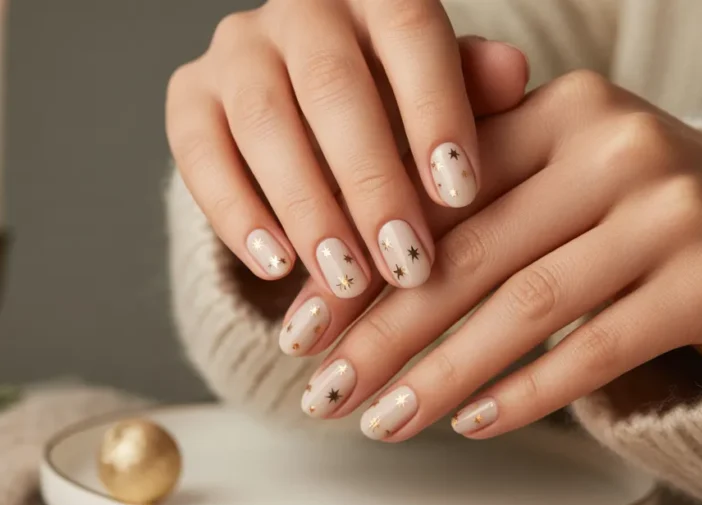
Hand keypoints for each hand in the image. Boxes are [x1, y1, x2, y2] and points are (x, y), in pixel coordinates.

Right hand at [165, 0, 527, 296]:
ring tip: (348, 279)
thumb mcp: (446, 100)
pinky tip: (278, 268)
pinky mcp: (188, 97)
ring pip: (264, 123)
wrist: (314, 118)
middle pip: (331, 86)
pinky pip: (200, 155)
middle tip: (405, 263)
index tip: (460, 195)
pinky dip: (237, 215)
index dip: (435, 111)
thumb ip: (475, 90)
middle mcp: (300, 9)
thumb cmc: (400, 110)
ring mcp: (237, 50)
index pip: (409, 33)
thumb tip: (513, 74)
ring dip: (308, 209)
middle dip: (371, 182)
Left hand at [293, 70, 701, 440]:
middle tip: (323, 391)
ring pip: (527, 306)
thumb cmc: (613, 201)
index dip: (359, 267)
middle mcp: (615, 148)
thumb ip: (453, 198)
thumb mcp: (542, 171)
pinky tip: (472, 423)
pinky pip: (597, 350)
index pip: (435, 197)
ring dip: (442, 376)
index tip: (301, 330)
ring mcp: (668, 214)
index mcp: (555, 109)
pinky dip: (527, 393)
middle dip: (383, 334)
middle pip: (471, 255)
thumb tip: (329, 281)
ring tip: (382, 421)